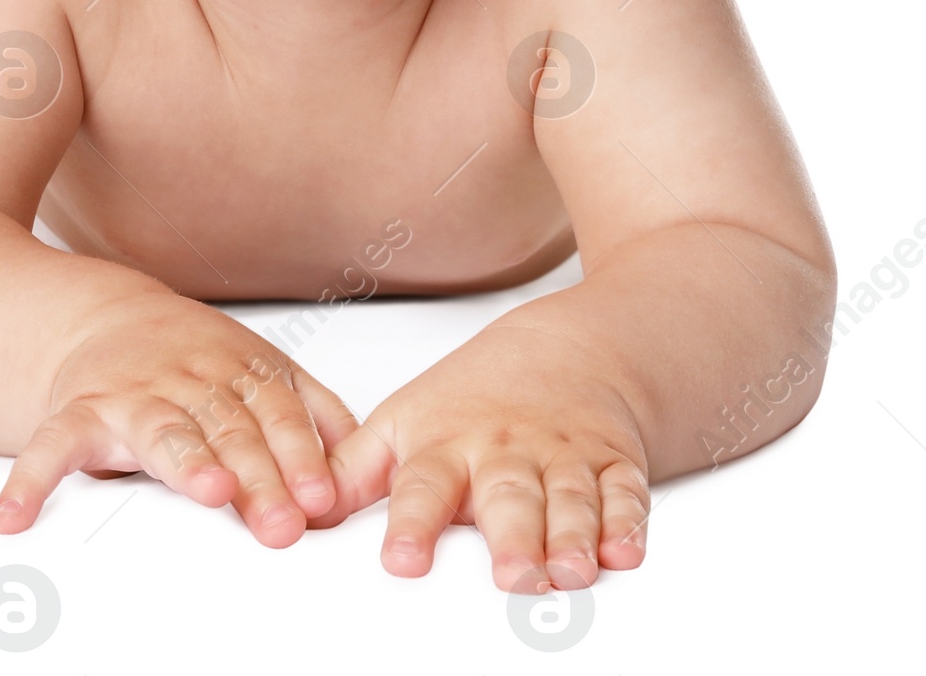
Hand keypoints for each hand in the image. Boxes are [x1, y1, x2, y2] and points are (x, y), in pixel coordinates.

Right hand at [0, 292, 359, 545]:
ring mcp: (131, 394)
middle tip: (281, 522)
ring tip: (206, 490)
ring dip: (184, 461)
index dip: (299, 454)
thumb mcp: (259, 372)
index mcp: (237, 370)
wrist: (103, 319)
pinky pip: (52, 445)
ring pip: (162, 429)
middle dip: (258, 475)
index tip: (319, 497)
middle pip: (229, 429)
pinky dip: (32, 480)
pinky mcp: (77, 412)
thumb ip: (311, 415)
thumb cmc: (192, 361)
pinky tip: (16, 518)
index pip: (276, 414)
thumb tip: (362, 467)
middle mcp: (187, 378)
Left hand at [307, 323, 650, 590]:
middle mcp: (506, 452)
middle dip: (512, 538)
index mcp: (447, 445)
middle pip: (508, 497)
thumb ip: (352, 472)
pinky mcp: (613, 462)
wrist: (566, 348)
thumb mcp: (403, 422)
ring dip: (571, 536)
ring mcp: (563, 456)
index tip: (402, 560)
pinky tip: (624, 550)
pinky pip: (624, 493)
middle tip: (511, 576)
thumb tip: (297, 512)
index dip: (412, 524)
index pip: (424, 487)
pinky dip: (627, 521)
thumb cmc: (474, 398)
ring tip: (570, 571)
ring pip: (569, 499)